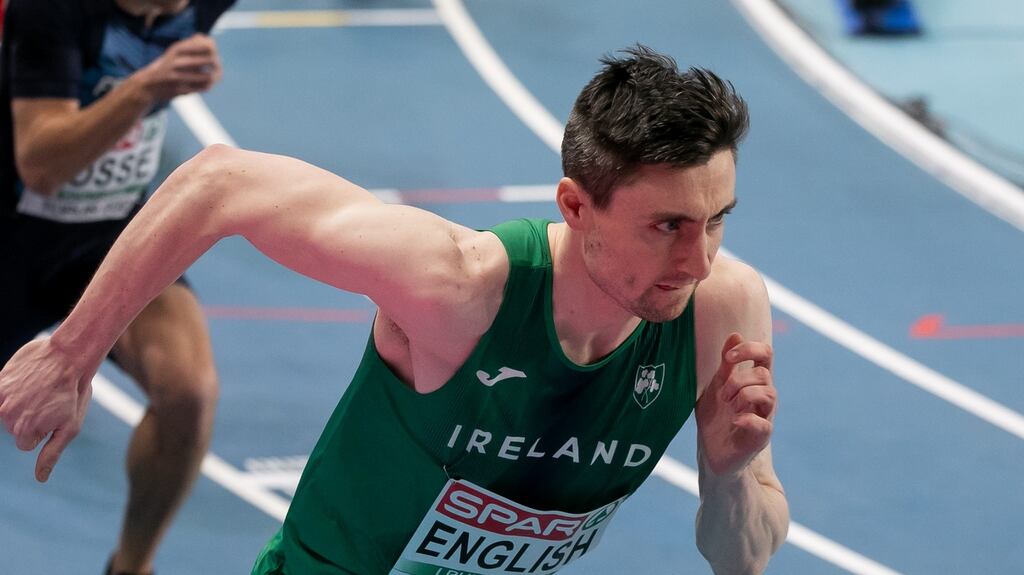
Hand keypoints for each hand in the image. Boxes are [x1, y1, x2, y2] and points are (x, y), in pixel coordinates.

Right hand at [0, 338, 93, 481]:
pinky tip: (27, 384)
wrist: (69, 356)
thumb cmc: (73, 394)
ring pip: (6, 413)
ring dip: (20, 405)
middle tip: (48, 401)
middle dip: (29, 419)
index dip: (42, 430)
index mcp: (24, 432)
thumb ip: (51, 454)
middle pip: (14, 428)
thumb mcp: (69, 428)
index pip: (25, 444)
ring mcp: (1, 399)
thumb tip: (40, 479)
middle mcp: (7, 418)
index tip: (53, 415)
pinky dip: (10, 392)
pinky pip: (0, 396)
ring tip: (40, 390)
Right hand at [135, 34, 222, 100]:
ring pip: (209, 76)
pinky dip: (209, 86)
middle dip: (217, 64)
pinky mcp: (180, 90)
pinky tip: (207, 84)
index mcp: (178, 49)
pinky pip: (204, 88)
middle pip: (211, 60)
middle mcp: (177, 61)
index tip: (211, 53)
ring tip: (214, 76)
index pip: (208, 45)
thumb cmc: (167, 66)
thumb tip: (209, 40)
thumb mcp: (175, 51)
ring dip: (215, 76)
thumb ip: (192, 43)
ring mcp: (178, 77)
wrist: (148, 86)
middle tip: (216, 67)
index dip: (213, 49)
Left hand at [696, 333, 775, 476]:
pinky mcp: (760, 438)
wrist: (711, 451)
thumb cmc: (716, 416)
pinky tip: (734, 420)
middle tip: (723, 394)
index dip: (750, 349)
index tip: (729, 357)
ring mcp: (764, 417)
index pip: (766, 354)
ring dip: (744, 396)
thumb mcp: (716, 385)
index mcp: (753, 381)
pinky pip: (765, 424)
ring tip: (729, 406)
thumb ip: (726, 364)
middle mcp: (763, 397)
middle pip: (764, 374)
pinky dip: (748, 419)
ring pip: (770, 394)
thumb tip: (735, 334)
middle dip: (739, 380)